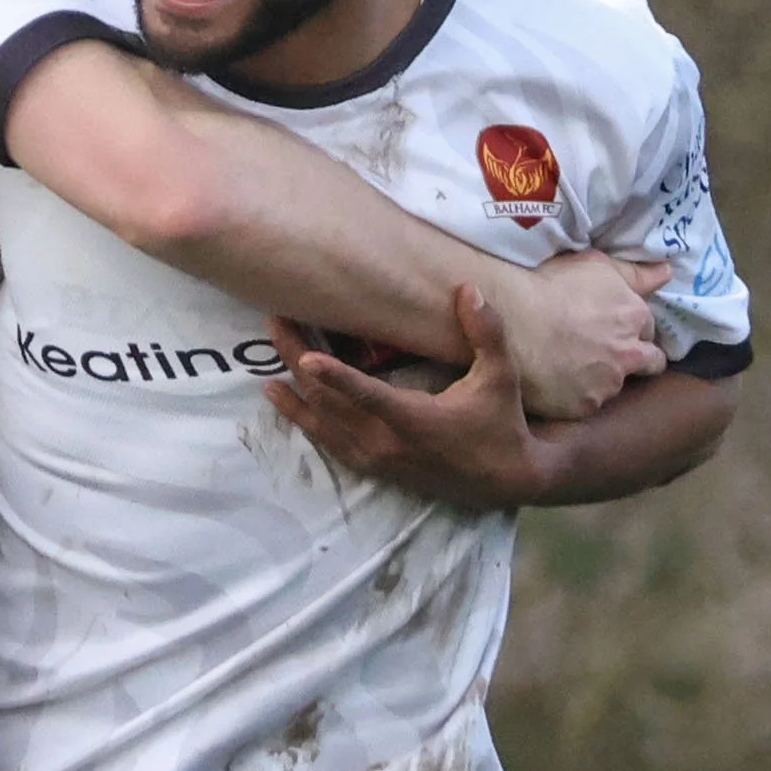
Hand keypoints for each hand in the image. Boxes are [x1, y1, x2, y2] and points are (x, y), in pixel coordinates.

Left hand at [266, 286, 576, 511]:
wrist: (505, 480)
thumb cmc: (502, 423)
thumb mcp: (501, 376)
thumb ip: (486, 333)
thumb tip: (467, 290)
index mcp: (415, 420)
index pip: (368, 395)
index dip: (336, 377)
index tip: (306, 358)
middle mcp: (387, 442)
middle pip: (331, 403)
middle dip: (298, 362)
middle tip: (276, 323)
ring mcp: (376, 458)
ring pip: (322, 424)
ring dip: (292, 395)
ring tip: (265, 362)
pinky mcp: (372, 467)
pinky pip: (328, 442)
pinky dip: (302, 420)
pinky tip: (280, 400)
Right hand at [492, 249, 669, 421]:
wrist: (510, 320)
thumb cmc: (549, 286)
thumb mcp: (596, 266)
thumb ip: (636, 274)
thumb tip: (668, 273)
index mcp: (635, 317)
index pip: (649, 331)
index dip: (632, 331)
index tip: (615, 331)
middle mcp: (630, 354)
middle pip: (649, 364)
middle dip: (636, 360)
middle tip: (607, 356)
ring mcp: (607, 384)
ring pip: (614, 386)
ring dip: (601, 379)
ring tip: (572, 370)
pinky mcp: (584, 407)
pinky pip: (585, 405)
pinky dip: (574, 397)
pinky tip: (556, 384)